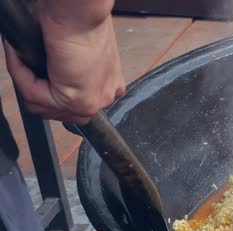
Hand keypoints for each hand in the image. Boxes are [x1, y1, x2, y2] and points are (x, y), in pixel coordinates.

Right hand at [3, 7, 124, 124]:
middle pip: (58, 111)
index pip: (72, 105)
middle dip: (33, 90)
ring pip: (42, 105)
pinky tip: (19, 55)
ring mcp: (92, 102)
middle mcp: (104, 97)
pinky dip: (20, 74)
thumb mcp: (75, 52)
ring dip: (24, 79)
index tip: (32, 72)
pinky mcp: (76, 101)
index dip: (46, 90)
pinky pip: (33, 96)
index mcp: (108, 86)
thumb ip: (67, 71)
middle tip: (23, 66)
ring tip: (21, 56)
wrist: (79, 13)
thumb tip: (48, 76)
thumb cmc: (78, 21)